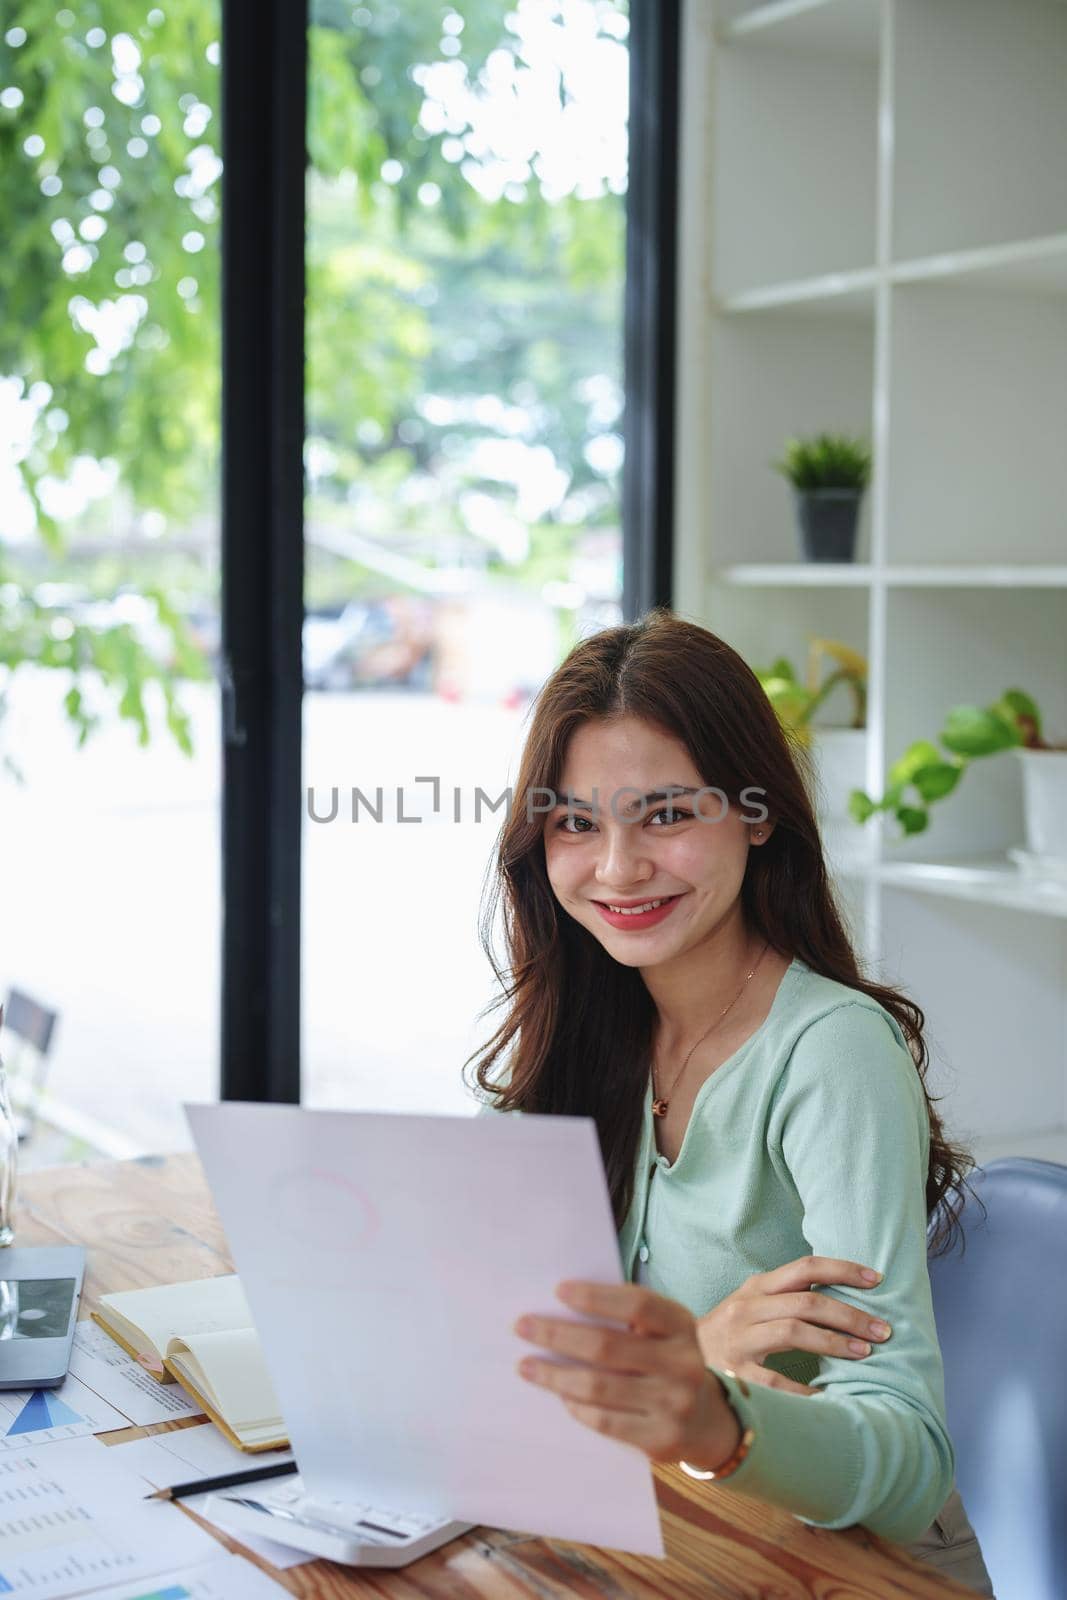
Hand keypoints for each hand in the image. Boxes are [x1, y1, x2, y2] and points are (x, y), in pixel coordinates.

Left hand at [514, 1281, 741, 1469]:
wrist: (704, 1421)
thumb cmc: (664, 1361)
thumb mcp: (660, 1332)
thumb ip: (624, 1318)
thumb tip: (559, 1307)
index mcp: (681, 1324)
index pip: (637, 1304)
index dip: (596, 1297)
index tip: (557, 1291)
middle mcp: (683, 1363)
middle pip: (607, 1346)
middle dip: (558, 1333)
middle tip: (522, 1326)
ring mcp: (674, 1404)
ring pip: (599, 1387)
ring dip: (554, 1374)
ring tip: (526, 1365)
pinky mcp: (660, 1439)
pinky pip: (604, 1421)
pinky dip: (575, 1406)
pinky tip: (559, 1395)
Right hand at [696, 1254, 890, 1396]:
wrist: (671, 1360)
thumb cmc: (726, 1335)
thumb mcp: (751, 1306)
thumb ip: (787, 1299)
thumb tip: (842, 1300)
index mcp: (756, 1287)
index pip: (805, 1267)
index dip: (843, 1269)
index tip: (876, 1279)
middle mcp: (747, 1307)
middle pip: (807, 1302)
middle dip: (851, 1315)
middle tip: (883, 1331)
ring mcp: (739, 1339)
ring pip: (794, 1331)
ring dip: (834, 1342)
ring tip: (864, 1354)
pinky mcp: (734, 1372)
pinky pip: (776, 1381)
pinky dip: (806, 1389)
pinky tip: (829, 1397)